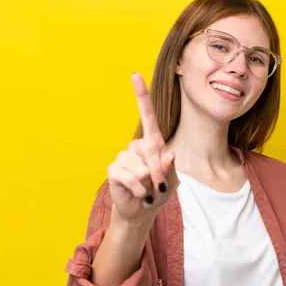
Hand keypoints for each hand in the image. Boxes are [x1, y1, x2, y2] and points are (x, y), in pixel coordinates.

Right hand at [107, 72, 177, 222]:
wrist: (142, 210)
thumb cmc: (158, 192)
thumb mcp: (171, 182)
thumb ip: (170, 169)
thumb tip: (168, 154)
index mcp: (153, 143)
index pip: (147, 116)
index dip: (141, 96)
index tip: (135, 75)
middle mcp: (136, 146)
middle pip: (149, 149)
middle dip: (158, 171)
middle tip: (159, 187)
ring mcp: (124, 157)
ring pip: (139, 167)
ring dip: (147, 183)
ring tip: (146, 189)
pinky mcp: (114, 170)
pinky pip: (128, 177)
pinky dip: (137, 189)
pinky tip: (138, 193)